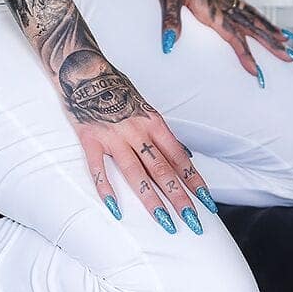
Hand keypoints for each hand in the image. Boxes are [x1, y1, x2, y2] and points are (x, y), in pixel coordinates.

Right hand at [54, 49, 218, 231]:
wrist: (85, 69)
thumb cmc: (118, 89)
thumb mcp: (146, 107)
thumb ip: (162, 133)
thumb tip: (184, 156)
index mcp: (153, 122)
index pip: (179, 157)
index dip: (194, 180)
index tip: (207, 202)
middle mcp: (136, 130)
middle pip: (162, 168)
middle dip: (179, 197)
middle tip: (193, 222)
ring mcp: (112, 135)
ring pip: (135, 172)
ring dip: (152, 199)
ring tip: (165, 222)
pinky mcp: (90, 139)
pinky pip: (98, 168)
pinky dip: (106, 189)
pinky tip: (116, 210)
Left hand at [147, 0, 292, 79]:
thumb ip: (170, 18)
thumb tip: (168, 45)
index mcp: (208, 6)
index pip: (232, 36)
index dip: (245, 56)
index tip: (259, 75)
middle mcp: (218, 1)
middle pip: (251, 27)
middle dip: (271, 45)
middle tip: (292, 60)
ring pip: (249, 15)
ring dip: (268, 29)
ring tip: (286, 39)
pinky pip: (240, 6)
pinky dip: (253, 15)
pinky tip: (253, 17)